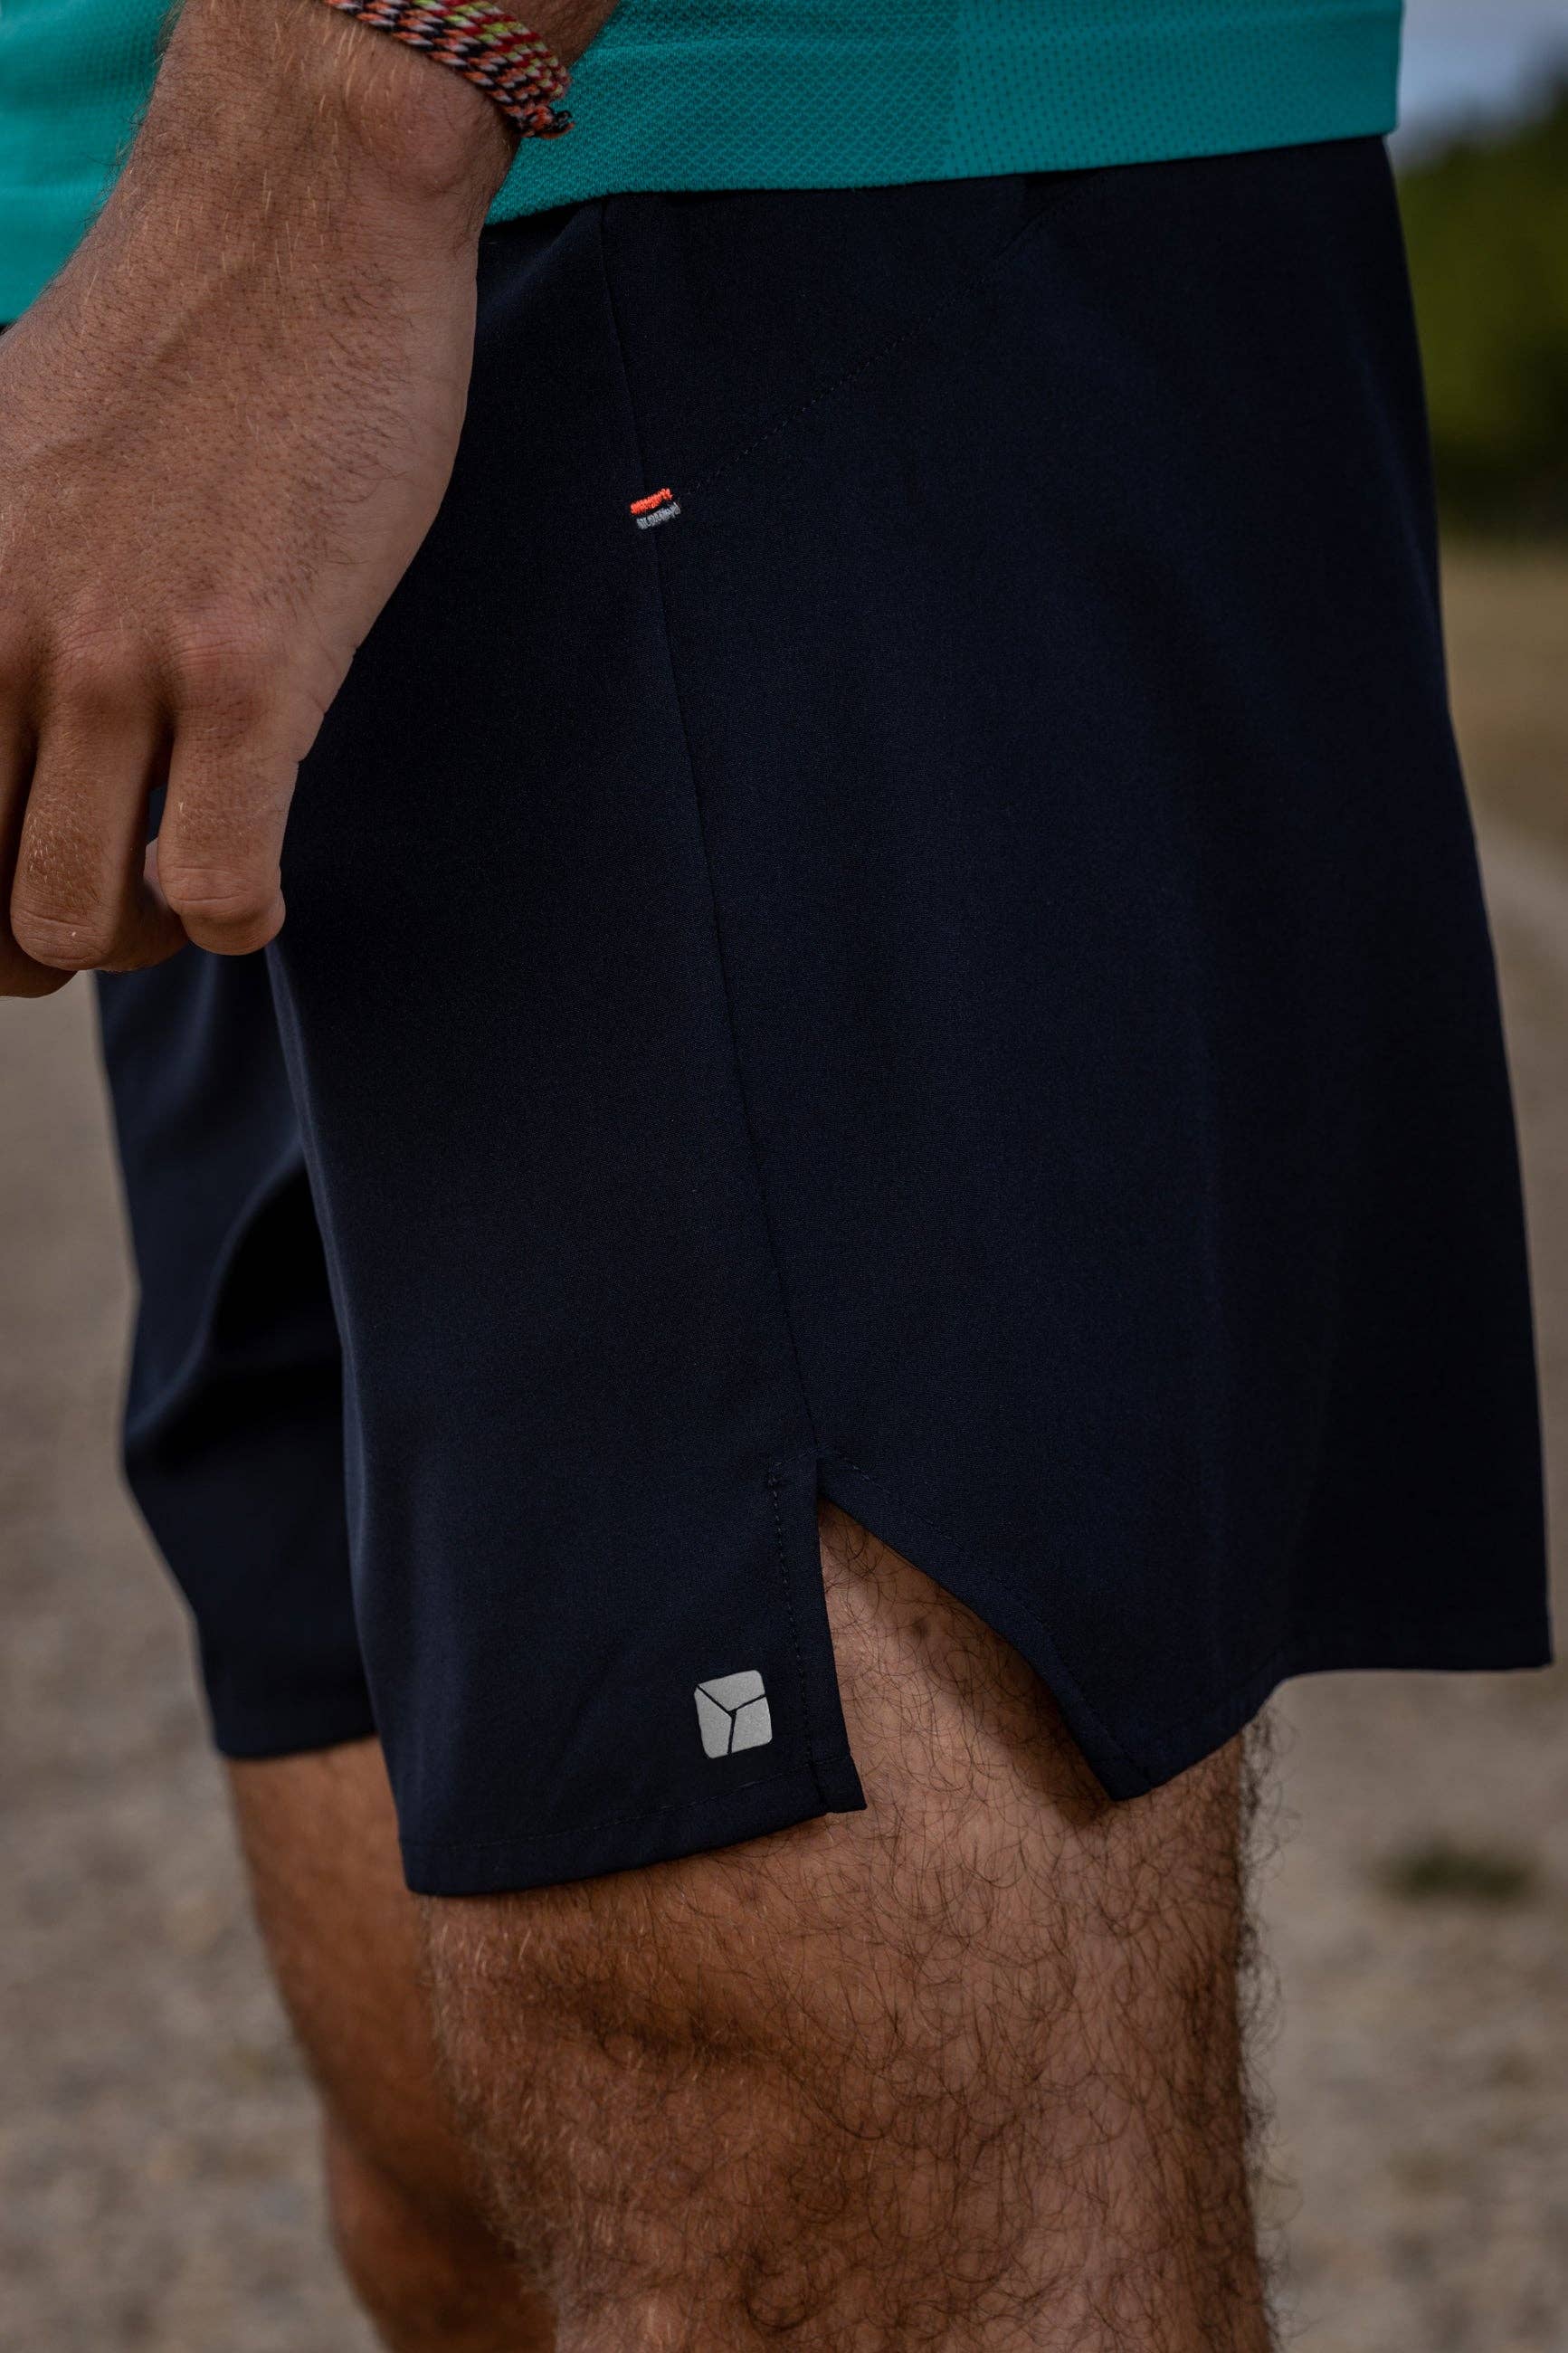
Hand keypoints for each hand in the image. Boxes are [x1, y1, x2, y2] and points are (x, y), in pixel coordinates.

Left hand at [0, 0, 518, 993]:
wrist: (298, 219)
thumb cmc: (178, 333)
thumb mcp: (10, 457)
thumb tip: (11, 694)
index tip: (17, 881)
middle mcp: (2, 632)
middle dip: (32, 945)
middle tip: (103, 903)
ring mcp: (119, 658)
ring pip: (73, 918)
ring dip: (134, 941)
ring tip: (183, 889)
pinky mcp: (249, 669)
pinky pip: (215, 887)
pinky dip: (236, 922)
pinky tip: (259, 883)